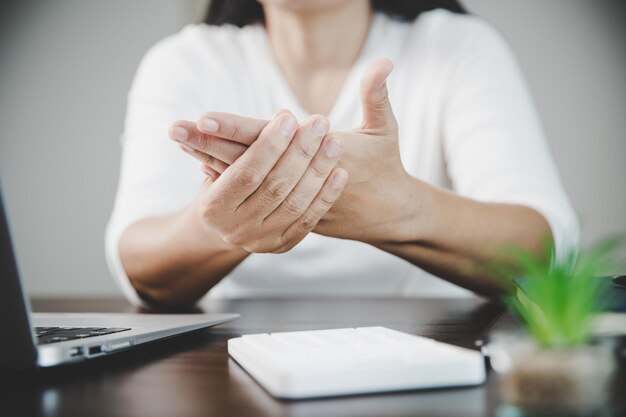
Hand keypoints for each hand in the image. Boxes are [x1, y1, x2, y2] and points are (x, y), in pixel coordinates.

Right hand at [169, 111, 347, 252]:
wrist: (226, 227)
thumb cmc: (221, 184)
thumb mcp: (211, 164)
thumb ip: (210, 144)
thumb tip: (194, 121)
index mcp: (215, 206)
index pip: (246, 173)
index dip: (268, 145)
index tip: (288, 116)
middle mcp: (237, 228)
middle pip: (275, 187)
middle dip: (300, 152)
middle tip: (319, 121)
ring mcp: (262, 240)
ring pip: (295, 203)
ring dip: (318, 170)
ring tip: (334, 141)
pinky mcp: (283, 245)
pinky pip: (309, 220)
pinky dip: (326, 196)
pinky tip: (339, 172)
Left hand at [170, 59, 413, 245]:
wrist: (385, 214)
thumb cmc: (385, 168)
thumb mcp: (384, 131)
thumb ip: (377, 95)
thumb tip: (385, 60)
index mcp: (312, 158)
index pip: (268, 141)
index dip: (236, 129)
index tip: (204, 117)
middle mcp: (294, 182)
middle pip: (244, 160)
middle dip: (208, 143)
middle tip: (176, 128)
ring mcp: (286, 198)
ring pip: (241, 177)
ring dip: (209, 157)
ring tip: (180, 139)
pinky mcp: (282, 206)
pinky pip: (250, 191)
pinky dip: (226, 176)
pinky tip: (201, 162)